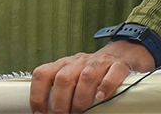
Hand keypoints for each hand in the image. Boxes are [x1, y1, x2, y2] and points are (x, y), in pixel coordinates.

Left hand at [30, 40, 153, 112]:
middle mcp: (79, 61)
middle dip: (60, 102)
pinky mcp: (119, 65)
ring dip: (81, 98)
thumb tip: (44, 112)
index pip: (43, 74)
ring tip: (80, 111)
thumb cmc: (92, 72)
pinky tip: (101, 97)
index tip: (40, 113)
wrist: (123, 52)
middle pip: (64, 78)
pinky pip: (113, 73)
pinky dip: (106, 87)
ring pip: (86, 76)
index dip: (38, 95)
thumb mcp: (73, 77)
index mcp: (64, 64)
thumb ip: (60, 91)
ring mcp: (100, 62)